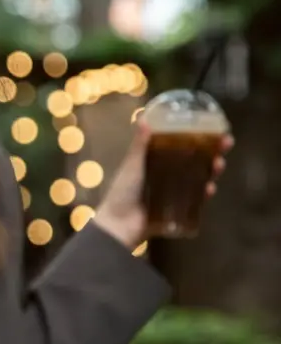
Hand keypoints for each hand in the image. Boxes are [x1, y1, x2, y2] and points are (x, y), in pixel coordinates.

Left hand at [93, 120, 233, 249]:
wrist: (120, 225)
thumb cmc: (123, 192)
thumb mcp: (132, 166)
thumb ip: (139, 146)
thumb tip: (143, 118)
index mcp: (155, 162)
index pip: (180, 146)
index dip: (196, 137)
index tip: (211, 127)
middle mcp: (167, 175)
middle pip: (194, 161)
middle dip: (212, 152)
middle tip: (225, 144)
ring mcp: (174, 193)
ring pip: (198, 179)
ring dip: (211, 171)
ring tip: (219, 164)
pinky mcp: (179, 209)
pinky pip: (196, 200)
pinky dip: (203, 194)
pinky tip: (209, 188)